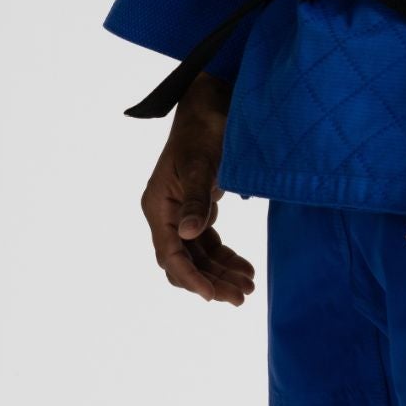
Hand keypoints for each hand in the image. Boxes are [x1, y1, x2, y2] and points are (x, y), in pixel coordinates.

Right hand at [140, 74, 255, 305]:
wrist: (210, 108)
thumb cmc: (203, 132)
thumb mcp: (201, 165)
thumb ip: (197, 201)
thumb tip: (190, 234)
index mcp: (158, 206)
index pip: (170, 253)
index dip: (190, 278)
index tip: (212, 295)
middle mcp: (165, 214)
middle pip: (184, 261)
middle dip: (211, 281)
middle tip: (241, 297)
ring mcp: (180, 214)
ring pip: (198, 256)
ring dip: (221, 273)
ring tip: (248, 288)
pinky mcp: (197, 211)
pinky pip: (208, 244)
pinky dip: (226, 258)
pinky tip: (245, 269)